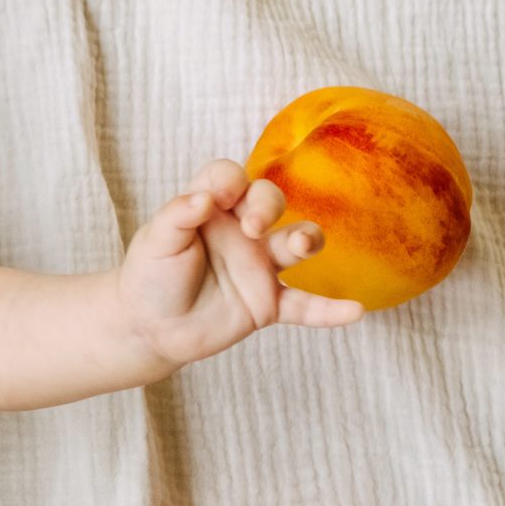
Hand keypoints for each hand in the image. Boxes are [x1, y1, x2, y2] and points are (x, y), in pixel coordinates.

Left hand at [117, 158, 361, 367]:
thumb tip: (205, 196)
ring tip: (300, 244)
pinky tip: (354, 311)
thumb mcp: (156, 241)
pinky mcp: (268, 302)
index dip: (229, 181)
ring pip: (298, 242)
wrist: (150, 328)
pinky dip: (329, 310)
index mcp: (211, 208)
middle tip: (253, 227)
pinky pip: (305, 305)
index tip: (218, 197)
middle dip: (266, 205)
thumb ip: (178, 215)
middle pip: (270, 199)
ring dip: (306, 238)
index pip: (230, 177)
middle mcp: (241, 231)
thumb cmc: (150, 276)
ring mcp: (259, 265)